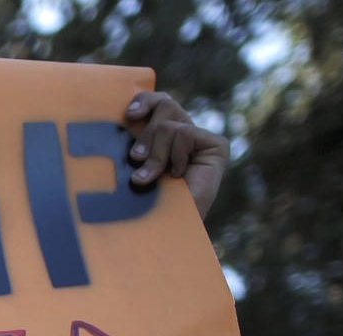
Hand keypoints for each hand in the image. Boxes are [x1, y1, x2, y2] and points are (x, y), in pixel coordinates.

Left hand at [125, 91, 229, 219]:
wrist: (168, 227)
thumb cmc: (146, 201)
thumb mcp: (135, 165)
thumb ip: (137, 141)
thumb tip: (126, 113)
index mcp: (163, 135)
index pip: (157, 102)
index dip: (144, 100)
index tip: (130, 114)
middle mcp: (183, 134)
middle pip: (164, 105)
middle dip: (146, 135)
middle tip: (137, 158)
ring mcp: (201, 139)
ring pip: (169, 123)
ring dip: (156, 152)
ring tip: (153, 175)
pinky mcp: (216, 145)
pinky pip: (185, 133)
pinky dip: (175, 156)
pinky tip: (178, 175)